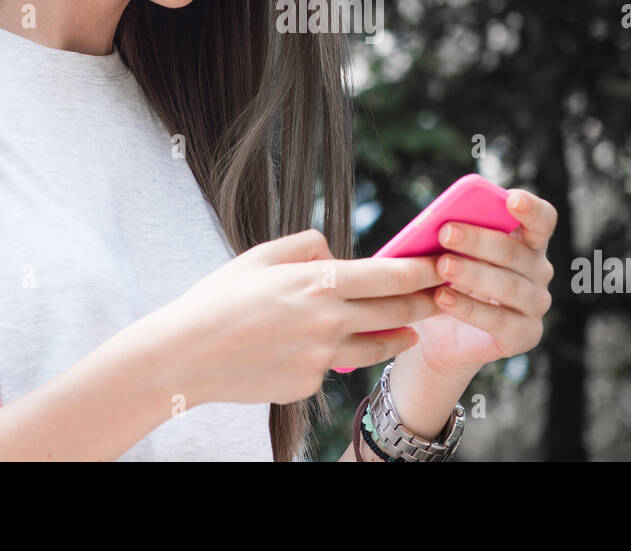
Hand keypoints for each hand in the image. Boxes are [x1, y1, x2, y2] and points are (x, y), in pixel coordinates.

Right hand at [159, 228, 442, 406]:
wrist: (185, 356)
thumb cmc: (220, 299)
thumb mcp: (261, 256)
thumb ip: (307, 246)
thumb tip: (336, 254)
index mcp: (318, 281)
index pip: (392, 275)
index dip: (425, 270)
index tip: (444, 264)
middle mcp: (328, 320)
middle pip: (397, 312)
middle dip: (427, 303)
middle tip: (446, 296)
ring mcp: (321, 358)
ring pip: (378, 347)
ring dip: (400, 336)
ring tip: (411, 330)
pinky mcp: (309, 384)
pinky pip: (335, 367)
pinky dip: (336, 356)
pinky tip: (324, 348)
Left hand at [408, 188, 556, 380]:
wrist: (440, 335)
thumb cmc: (447, 281)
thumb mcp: (448, 253)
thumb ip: (452, 233)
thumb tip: (438, 218)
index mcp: (527, 242)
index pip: (542, 220)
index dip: (531, 208)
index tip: (511, 199)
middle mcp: (538, 271)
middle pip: (515, 252)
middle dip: (479, 240)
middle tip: (445, 232)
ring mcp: (536, 305)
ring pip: (509, 286)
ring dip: (473, 274)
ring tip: (442, 266)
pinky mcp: (525, 336)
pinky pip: (500, 321)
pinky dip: (469, 308)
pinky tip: (442, 298)